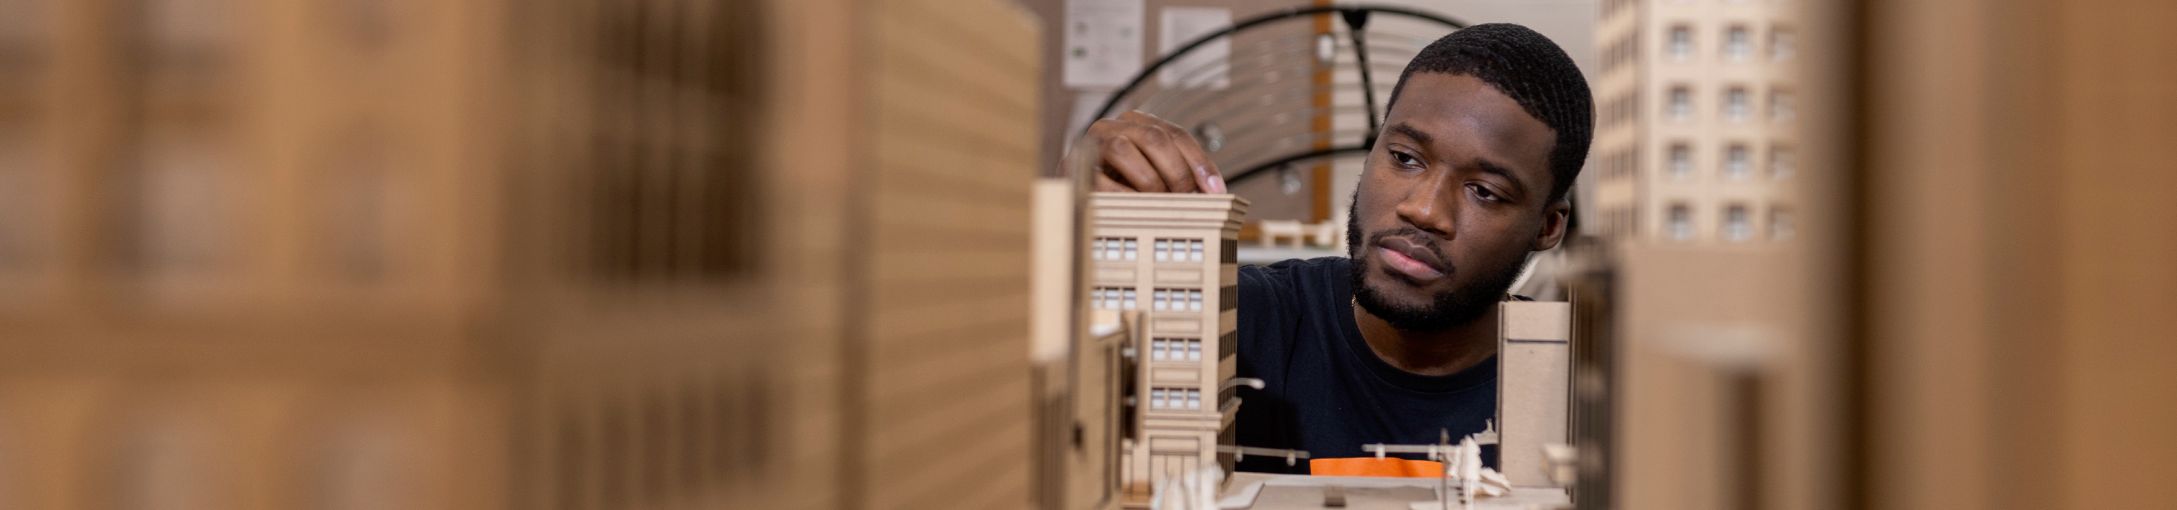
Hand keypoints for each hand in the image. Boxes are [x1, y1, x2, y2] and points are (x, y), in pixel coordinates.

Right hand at [1074, 110, 1227, 192]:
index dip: (1199, 162)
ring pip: (1124, 149)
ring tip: (1160, 206)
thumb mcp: (1151, 176)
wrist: (1072, 199)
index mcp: (1135, 123)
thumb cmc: (1117, 188)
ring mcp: (1089, 144)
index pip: (1176, 134)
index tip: (1216, 191)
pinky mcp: (1072, 168)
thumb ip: (1178, 176)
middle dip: (1176, 172)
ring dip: (1149, 181)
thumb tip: (1214, 195)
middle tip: (1187, 200)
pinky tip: (1135, 210)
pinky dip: (1122, 197)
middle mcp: (1112, 127)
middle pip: (1154, 137)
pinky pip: (1100, 179)